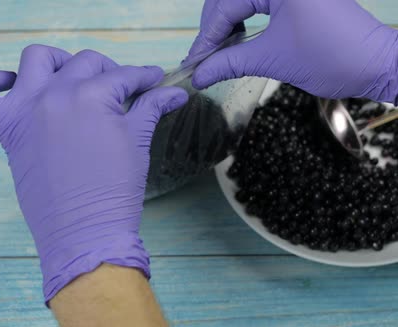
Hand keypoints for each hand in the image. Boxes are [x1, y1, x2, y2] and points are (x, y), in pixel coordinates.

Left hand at [0, 45, 187, 301]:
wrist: (85, 234)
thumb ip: (151, 108)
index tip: (154, 79)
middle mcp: (55, 95)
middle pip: (84, 63)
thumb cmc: (115, 191)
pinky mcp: (7, 131)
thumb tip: (174, 92)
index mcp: (91, 96)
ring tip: (72, 78)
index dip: (143, 77)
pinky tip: (13, 82)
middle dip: (109, 71)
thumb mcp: (137, 143)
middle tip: (121, 89)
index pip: (123, 75)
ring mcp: (26, 111)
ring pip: (35, 60)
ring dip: (57, 62)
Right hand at [186, 0, 397, 103]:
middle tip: (203, 58)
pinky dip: (245, 18)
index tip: (195, 61)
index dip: (207, 36)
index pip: (227, 5)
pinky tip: (238, 38)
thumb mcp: (273, 60)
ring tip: (218, 50)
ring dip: (227, 22)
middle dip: (214, 27)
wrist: (376, 64)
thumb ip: (230, 63)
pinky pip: (259, 1)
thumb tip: (198, 74)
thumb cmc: (332, 57)